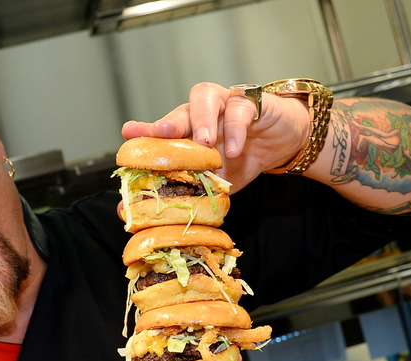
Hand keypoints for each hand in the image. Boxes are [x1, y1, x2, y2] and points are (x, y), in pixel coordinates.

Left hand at [121, 82, 308, 191]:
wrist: (283, 144)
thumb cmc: (241, 159)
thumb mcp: (211, 183)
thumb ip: (180, 193)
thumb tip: (128, 212)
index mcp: (187, 131)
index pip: (162, 129)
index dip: (145, 129)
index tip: (128, 132)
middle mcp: (201, 113)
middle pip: (181, 110)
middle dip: (170, 121)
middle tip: (164, 133)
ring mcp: (224, 104)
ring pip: (206, 97)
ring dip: (203, 119)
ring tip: (205, 141)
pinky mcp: (252, 102)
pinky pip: (241, 110)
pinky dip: (237, 129)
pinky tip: (234, 149)